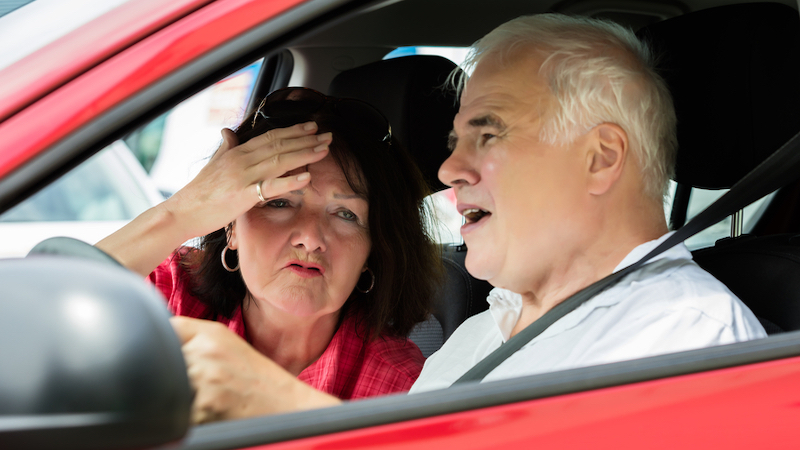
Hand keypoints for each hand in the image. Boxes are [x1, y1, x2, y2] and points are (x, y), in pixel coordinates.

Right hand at [166, 122, 330, 238]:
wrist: (182, 212)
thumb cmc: (198, 192)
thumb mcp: (213, 164)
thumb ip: (225, 147)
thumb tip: (227, 131)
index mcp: (237, 152)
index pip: (270, 137)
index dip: (293, 131)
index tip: (311, 127)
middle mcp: (242, 160)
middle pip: (279, 145)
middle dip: (306, 139)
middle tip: (327, 135)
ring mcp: (243, 177)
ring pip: (279, 161)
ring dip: (304, 154)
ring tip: (324, 149)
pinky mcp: (243, 196)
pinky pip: (271, 187)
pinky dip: (290, 181)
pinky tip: (308, 176)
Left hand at [170, 316, 339, 423]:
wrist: (285, 404)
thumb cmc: (257, 378)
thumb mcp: (228, 346)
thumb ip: (195, 339)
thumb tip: (160, 343)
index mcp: (210, 333)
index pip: (168, 328)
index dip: (166, 342)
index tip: (171, 354)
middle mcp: (205, 351)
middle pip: (164, 359)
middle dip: (173, 372)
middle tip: (200, 382)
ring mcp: (204, 378)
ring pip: (167, 387)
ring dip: (179, 396)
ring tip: (206, 397)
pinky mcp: (204, 406)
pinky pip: (177, 413)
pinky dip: (188, 416)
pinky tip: (209, 412)